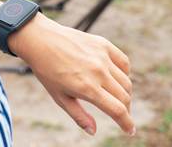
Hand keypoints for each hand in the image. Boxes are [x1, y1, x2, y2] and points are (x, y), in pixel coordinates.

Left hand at [9, 14, 134, 135]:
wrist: (41, 41)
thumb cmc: (47, 71)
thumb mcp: (60, 98)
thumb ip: (78, 116)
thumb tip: (93, 131)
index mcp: (87, 88)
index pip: (117, 110)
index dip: (127, 123)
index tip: (130, 131)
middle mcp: (98, 72)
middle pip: (124, 97)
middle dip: (126, 110)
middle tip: (122, 115)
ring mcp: (102, 57)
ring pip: (126, 81)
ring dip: (125, 94)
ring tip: (117, 98)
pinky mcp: (103, 44)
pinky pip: (124, 62)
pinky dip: (125, 73)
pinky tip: (117, 79)